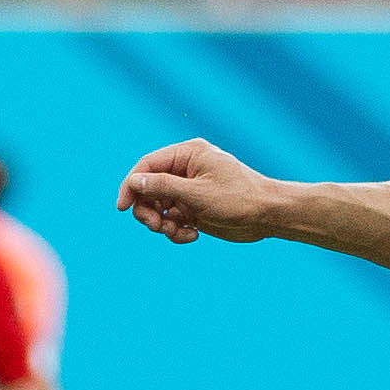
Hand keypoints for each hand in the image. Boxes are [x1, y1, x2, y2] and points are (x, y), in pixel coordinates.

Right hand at [116, 140, 279, 245]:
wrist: (267, 216)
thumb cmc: (238, 198)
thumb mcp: (197, 194)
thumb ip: (163, 187)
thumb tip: (133, 182)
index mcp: (188, 155)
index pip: (147, 166)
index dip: (131, 186)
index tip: (123, 207)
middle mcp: (186, 170)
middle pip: (148, 189)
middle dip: (148, 210)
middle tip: (157, 226)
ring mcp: (189, 190)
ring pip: (158, 207)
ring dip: (162, 224)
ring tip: (178, 232)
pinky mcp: (194, 208)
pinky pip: (171, 220)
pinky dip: (175, 231)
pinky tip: (191, 235)